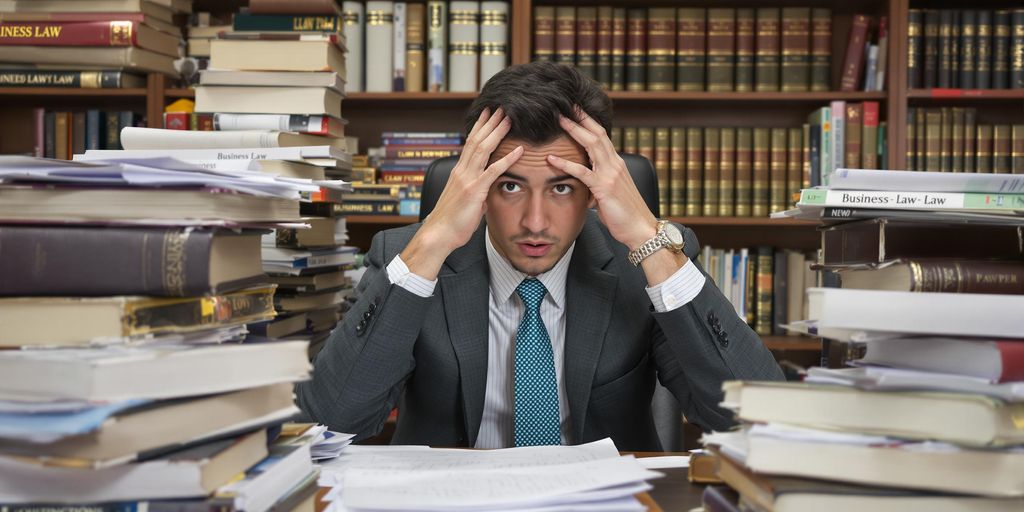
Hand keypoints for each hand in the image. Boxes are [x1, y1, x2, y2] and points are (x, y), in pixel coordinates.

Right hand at [400, 107, 522, 279]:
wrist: (439, 234)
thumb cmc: (451, 222)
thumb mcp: (465, 202)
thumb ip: (475, 192)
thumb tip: (484, 192)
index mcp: (459, 172)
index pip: (469, 143)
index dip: (479, 127)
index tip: (488, 114)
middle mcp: (462, 171)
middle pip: (476, 140)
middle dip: (489, 123)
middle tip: (501, 107)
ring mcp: (467, 179)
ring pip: (483, 149)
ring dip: (497, 132)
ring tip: (509, 118)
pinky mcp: (475, 190)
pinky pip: (493, 171)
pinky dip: (507, 159)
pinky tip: (519, 151)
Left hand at [547, 111, 657, 250]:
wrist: (640, 228)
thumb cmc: (624, 214)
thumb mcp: (610, 194)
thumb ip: (598, 185)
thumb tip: (587, 188)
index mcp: (616, 163)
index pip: (601, 135)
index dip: (588, 121)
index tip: (575, 109)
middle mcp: (614, 163)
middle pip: (596, 133)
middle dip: (580, 117)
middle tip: (564, 104)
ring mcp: (610, 174)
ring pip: (592, 145)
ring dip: (574, 130)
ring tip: (558, 120)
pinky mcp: (604, 188)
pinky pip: (583, 172)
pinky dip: (565, 163)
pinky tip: (551, 158)